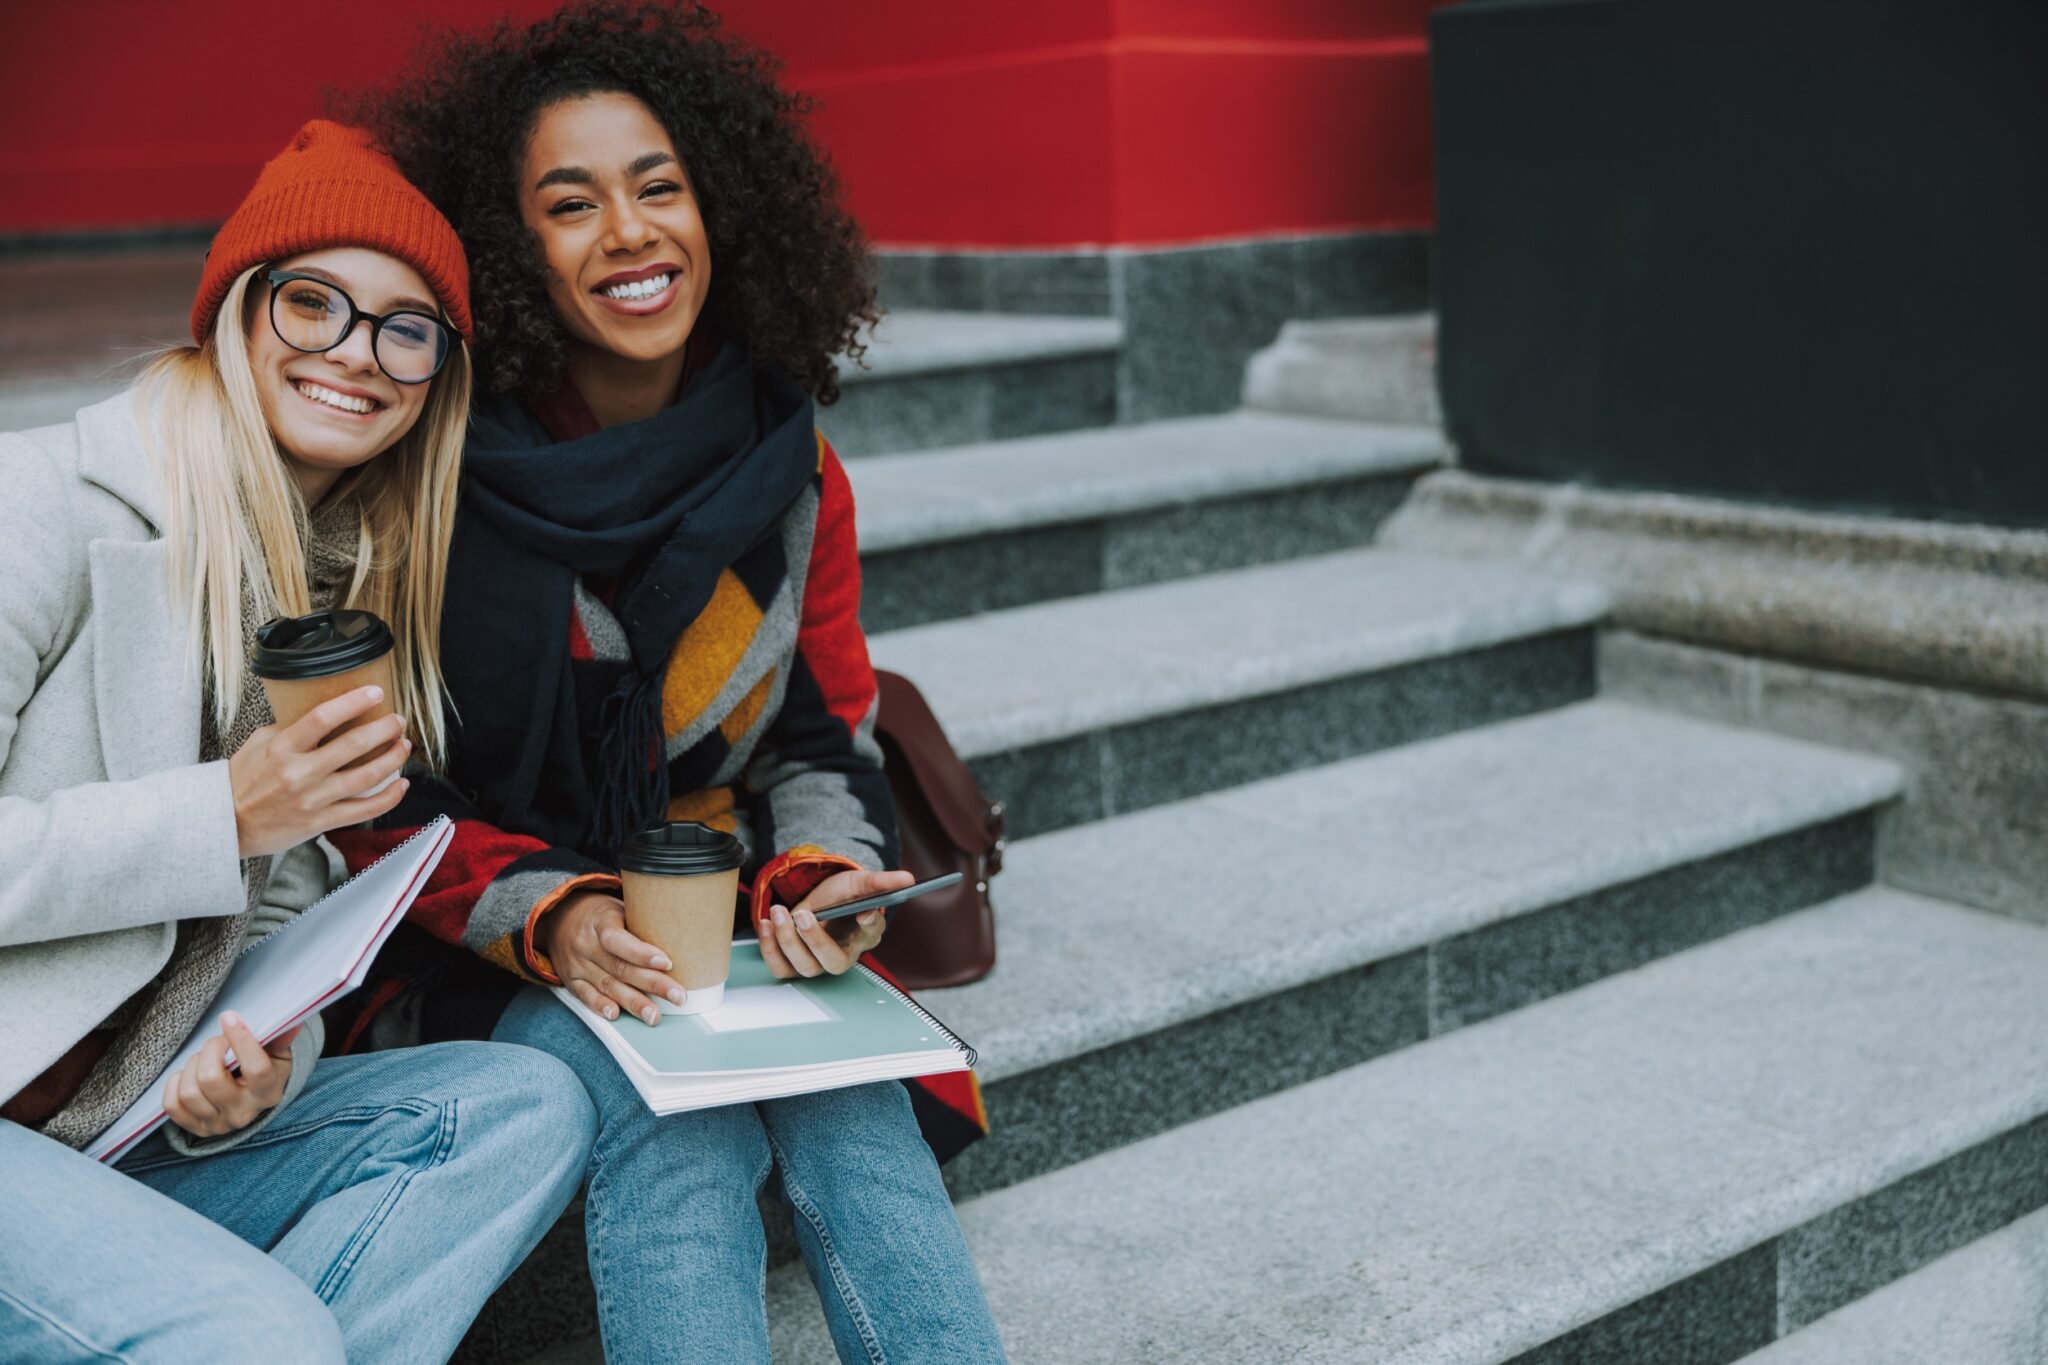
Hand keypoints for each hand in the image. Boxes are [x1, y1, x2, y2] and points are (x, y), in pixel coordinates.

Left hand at [163, 1013, 297, 1138]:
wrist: (251, 1105)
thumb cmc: (265, 1073)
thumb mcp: (278, 1057)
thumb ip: (281, 1039)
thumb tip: (292, 1022)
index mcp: (268, 1092)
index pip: (255, 1068)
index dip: (241, 1040)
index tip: (229, 1017)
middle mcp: (243, 1113)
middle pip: (211, 1078)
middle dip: (209, 1050)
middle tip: (217, 1042)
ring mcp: (217, 1124)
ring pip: (189, 1091)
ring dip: (191, 1066)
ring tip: (203, 1059)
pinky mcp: (196, 1128)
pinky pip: (172, 1105)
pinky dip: (174, 1084)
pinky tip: (187, 1076)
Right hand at [229, 686, 410, 857]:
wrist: (227, 823)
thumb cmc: (243, 779)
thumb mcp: (260, 744)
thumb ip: (291, 728)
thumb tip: (327, 714)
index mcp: (282, 748)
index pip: (322, 717)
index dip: (354, 702)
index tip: (376, 692)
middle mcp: (299, 773)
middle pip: (353, 745)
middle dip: (384, 729)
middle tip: (397, 720)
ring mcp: (312, 799)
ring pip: (365, 777)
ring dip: (392, 758)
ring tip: (403, 745)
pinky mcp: (321, 822)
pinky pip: (364, 810)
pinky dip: (389, 797)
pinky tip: (401, 784)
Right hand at [540, 891, 686, 1026]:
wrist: (559, 918)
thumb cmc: (602, 914)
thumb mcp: (619, 907)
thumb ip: (641, 922)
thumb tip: (682, 933)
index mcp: (600, 921)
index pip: (619, 939)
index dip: (642, 953)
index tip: (667, 963)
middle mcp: (586, 944)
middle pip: (621, 968)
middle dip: (652, 984)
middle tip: (678, 997)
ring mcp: (577, 964)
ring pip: (607, 986)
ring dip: (633, 1003)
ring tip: (654, 1016)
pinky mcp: (571, 981)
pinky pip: (585, 996)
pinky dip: (600, 1006)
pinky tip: (615, 1015)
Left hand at [757, 868, 906, 978]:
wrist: (817, 902)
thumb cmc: (842, 896)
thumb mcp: (858, 882)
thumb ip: (880, 881)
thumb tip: (908, 878)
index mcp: (865, 935)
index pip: (871, 933)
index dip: (868, 924)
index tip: (865, 910)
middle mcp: (843, 954)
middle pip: (833, 962)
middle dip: (815, 940)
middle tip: (803, 915)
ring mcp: (818, 963)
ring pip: (805, 966)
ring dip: (787, 941)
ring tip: (778, 912)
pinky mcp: (794, 965)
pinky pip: (780, 968)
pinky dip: (769, 947)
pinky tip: (766, 923)